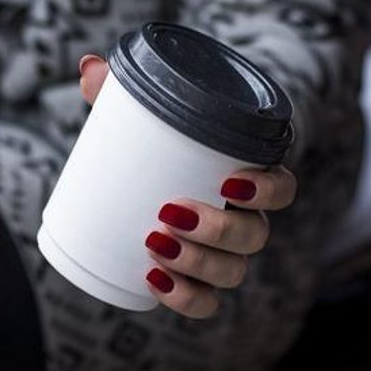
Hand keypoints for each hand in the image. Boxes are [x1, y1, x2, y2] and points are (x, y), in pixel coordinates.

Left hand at [79, 54, 296, 317]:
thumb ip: (120, 93)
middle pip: (254, 236)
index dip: (267, 191)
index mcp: (246, 180)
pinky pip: (207, 303)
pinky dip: (186, 299)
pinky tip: (155, 283)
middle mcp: (244, 222)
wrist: (137, 186)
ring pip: (233, 272)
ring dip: (199, 265)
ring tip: (155, 246)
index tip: (230, 183)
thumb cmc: (152, 147)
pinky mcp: (197, 283)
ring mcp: (223, 257)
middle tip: (170, 213)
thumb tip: (89, 66)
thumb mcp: (139, 118)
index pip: (282, 188)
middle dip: (217, 230)